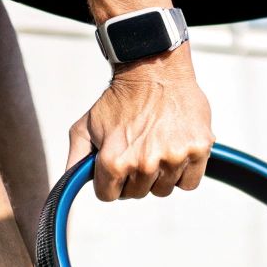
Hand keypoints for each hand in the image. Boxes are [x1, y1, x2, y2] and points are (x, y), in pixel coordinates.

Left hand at [66, 51, 211, 200]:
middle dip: (134, 177)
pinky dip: (182, 173)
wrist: (154, 70)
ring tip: (156, 147)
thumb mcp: (84, 127)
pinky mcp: (198, 150)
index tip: (116, 164)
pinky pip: (189, 182)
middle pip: (137, 193)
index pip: (109, 195)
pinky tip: (174, 151)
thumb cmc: (120, 98)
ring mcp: (174, 158)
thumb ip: (74, 160)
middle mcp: (145, 163)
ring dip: (159, 175)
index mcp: (115, 161)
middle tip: (137, 150)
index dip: (109, 181)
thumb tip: (68, 185)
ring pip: (163, 190)